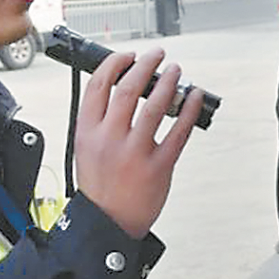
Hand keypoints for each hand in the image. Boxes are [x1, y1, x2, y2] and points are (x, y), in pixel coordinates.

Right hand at [72, 46, 204, 237]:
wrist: (108, 223)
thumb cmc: (100, 185)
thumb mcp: (85, 148)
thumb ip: (100, 120)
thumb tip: (123, 87)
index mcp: (87, 132)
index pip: (98, 85)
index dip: (115, 64)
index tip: (128, 56)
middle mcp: (110, 139)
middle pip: (128, 90)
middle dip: (145, 65)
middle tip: (157, 55)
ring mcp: (135, 153)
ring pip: (155, 106)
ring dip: (168, 82)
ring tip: (175, 71)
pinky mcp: (159, 167)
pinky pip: (178, 132)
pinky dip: (188, 110)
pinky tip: (193, 96)